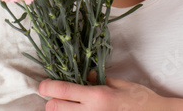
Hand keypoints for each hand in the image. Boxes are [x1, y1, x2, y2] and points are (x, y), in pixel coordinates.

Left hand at [39, 76, 162, 110]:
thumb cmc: (140, 99)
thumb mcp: (119, 83)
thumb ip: (97, 79)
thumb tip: (82, 75)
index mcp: (97, 97)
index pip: (63, 91)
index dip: (48, 87)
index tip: (42, 84)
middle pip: (56, 109)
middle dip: (51, 100)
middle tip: (56, 94)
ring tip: (68, 104)